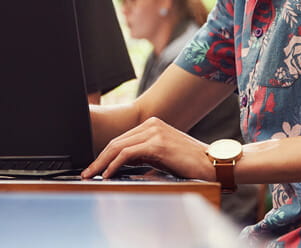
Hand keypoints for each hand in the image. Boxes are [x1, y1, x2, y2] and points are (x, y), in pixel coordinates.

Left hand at [81, 117, 213, 180]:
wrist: (213, 163)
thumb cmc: (190, 163)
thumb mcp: (162, 156)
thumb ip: (143, 155)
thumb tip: (120, 165)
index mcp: (152, 125)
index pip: (121, 140)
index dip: (104, 154)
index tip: (94, 167)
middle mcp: (152, 125)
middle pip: (116, 142)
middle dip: (99, 159)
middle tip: (87, 173)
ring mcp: (154, 132)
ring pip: (118, 147)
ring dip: (102, 163)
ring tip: (92, 175)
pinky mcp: (157, 144)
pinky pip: (128, 154)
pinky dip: (114, 164)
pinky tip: (108, 174)